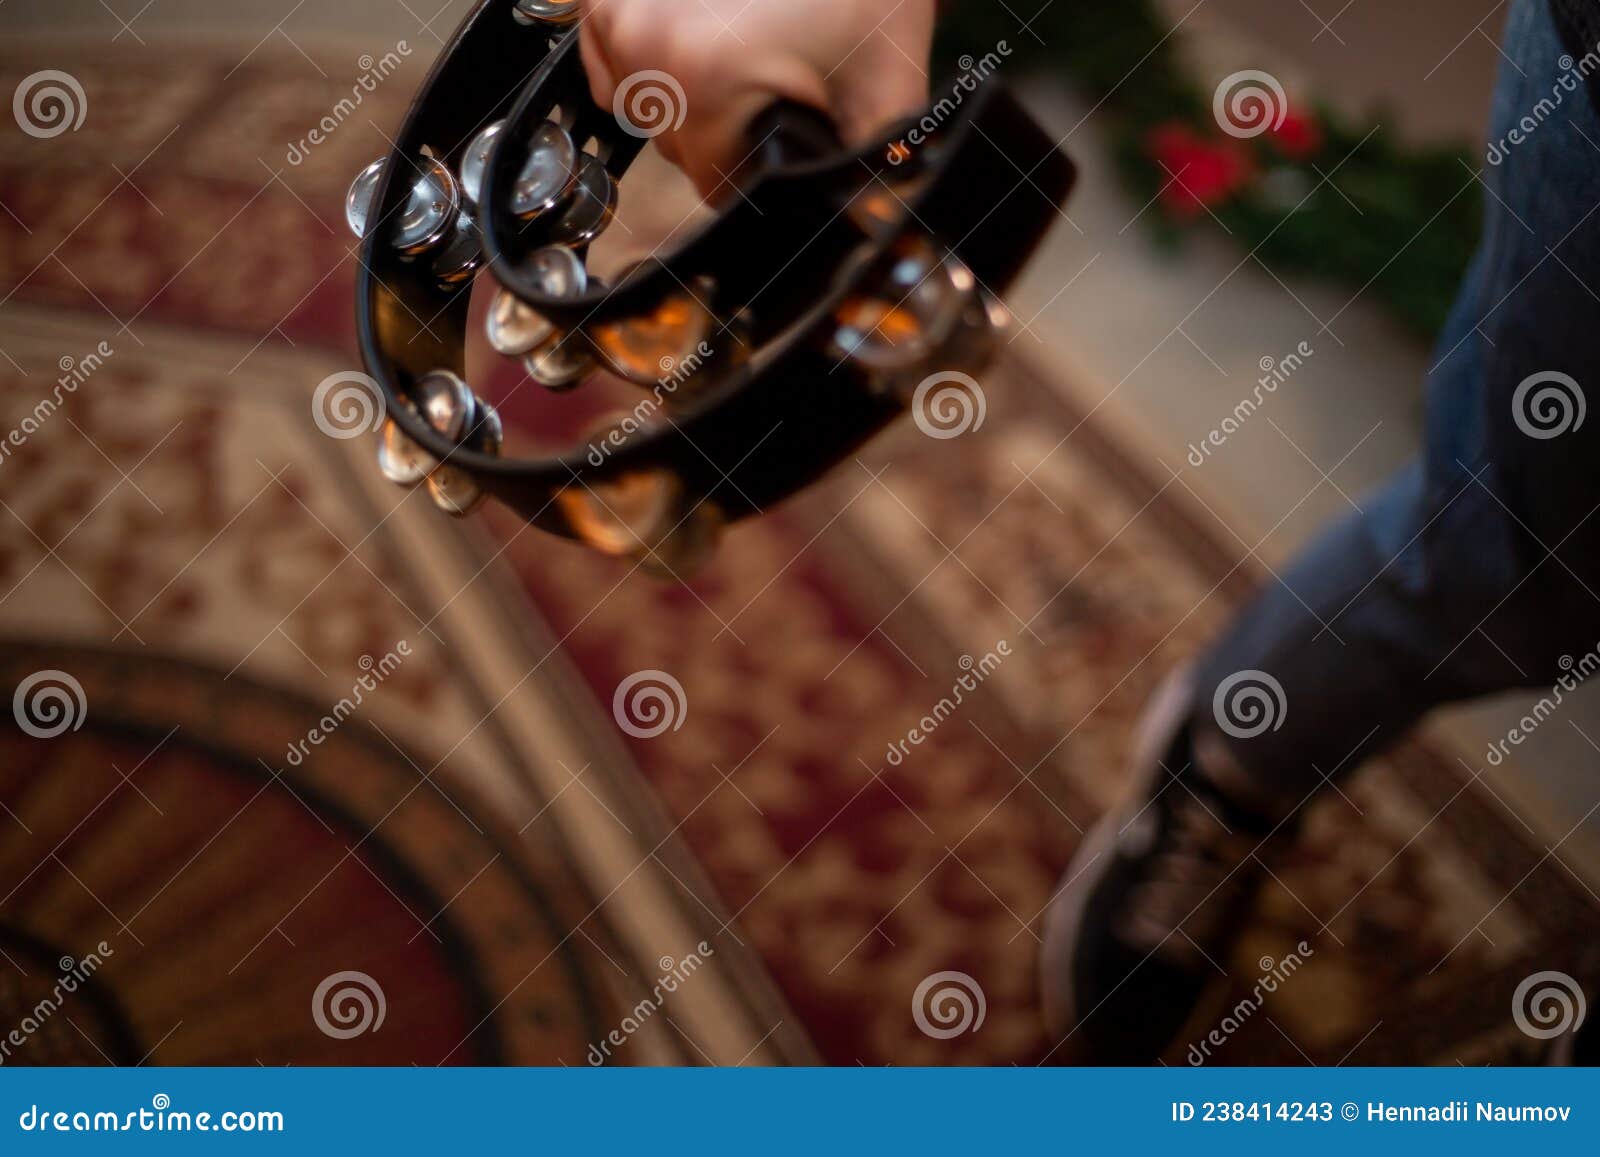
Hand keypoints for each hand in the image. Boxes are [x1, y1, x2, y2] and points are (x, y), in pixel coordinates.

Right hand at [579, 0, 935, 194]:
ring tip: (741, 51)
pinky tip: (701, 33)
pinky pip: (606, 52)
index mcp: (703, 80)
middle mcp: (644, 39)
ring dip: (681, 94)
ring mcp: (619, 6)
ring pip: (637, 102)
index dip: (755, 174)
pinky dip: (645, 55)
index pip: (712, 183)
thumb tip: (861, 237)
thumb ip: (870, 179)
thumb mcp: (887, 93)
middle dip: (722, 129)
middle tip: (776, 78)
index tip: (785, 139)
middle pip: (674, 144)